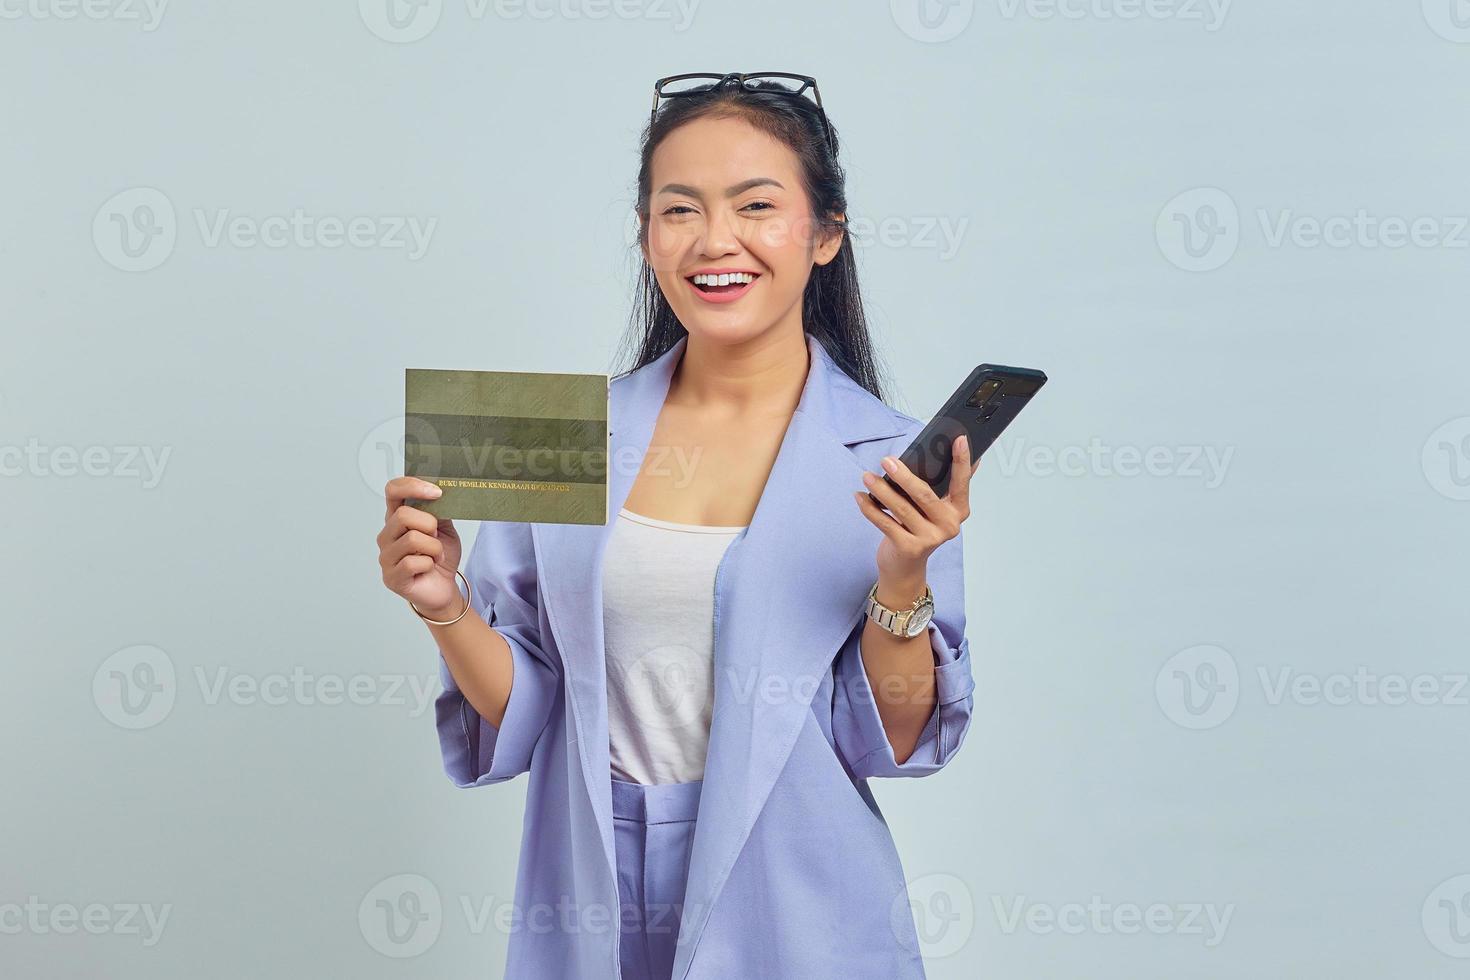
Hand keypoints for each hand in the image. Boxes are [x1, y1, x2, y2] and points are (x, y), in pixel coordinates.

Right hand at [378, 477, 464, 617]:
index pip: (393, 491)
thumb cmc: (441, 558)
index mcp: (397, 519)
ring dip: (434, 548)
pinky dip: (430, 564)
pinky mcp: (391, 577)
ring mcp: (386, 557)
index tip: (436, 492)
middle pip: (403, 515)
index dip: (412, 486)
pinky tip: (429, 568)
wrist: (443, 588)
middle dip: (429, 525)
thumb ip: (438, 511)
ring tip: (436, 556)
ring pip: (412, 539)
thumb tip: (438, 491)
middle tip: (437, 537)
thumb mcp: (444, 528)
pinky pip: (413, 562)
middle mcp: (387, 535)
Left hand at [854, 434, 975, 581]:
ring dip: (881, 490)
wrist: (905, 568)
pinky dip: (870, 509)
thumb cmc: (917, 530)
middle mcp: (948, 525)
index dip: (962, 461)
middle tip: (886, 460)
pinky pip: (885, 523)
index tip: (960, 439)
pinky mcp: (909, 548)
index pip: (962, 482)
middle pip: (924, 494)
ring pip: (901, 508)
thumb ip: (936, 486)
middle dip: (903, 475)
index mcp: (958, 510)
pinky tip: (860, 497)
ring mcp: (930, 538)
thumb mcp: (932, 509)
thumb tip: (935, 452)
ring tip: (867, 476)